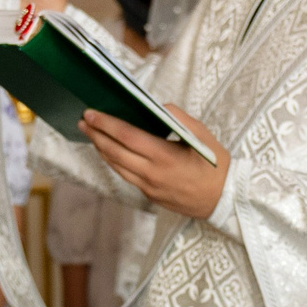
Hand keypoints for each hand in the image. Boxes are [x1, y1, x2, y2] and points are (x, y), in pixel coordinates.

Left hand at [82, 107, 227, 219]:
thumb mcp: (202, 135)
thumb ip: (179, 118)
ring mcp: (150, 187)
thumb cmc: (215, 165)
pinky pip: (127, 176)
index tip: (91, 114)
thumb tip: (158, 107)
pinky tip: (109, 152)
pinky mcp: (150, 195)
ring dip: (101, 149)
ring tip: (91, 134)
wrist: (223, 199)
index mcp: (165, 156)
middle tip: (83, 122)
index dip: (107, 125)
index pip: (127, 137)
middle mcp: (153, 173)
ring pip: (117, 167)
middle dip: (96, 135)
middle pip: (115, 152)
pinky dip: (114, 162)